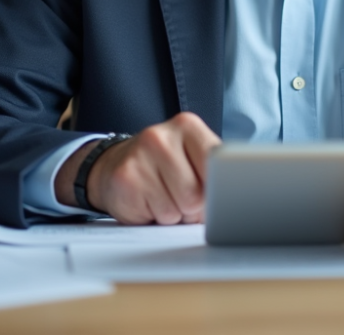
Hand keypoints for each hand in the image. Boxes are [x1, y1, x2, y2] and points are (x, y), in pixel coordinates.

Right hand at [54, 112, 221, 224]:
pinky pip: (158, 215)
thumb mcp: (192, 161)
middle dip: (194, 206)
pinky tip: (147, 201)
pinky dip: (157, 217)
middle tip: (179, 195)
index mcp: (188, 125)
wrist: (113, 165)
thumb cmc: (163, 168)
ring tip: (163, 197)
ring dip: (175, 213)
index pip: (219, 165)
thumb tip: (230, 198)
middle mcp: (162, 135)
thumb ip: (214, 173)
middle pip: (199, 193)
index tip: (215, 192)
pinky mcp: (126, 178)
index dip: (219, 189)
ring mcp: (140, 154)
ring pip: (179, 208)